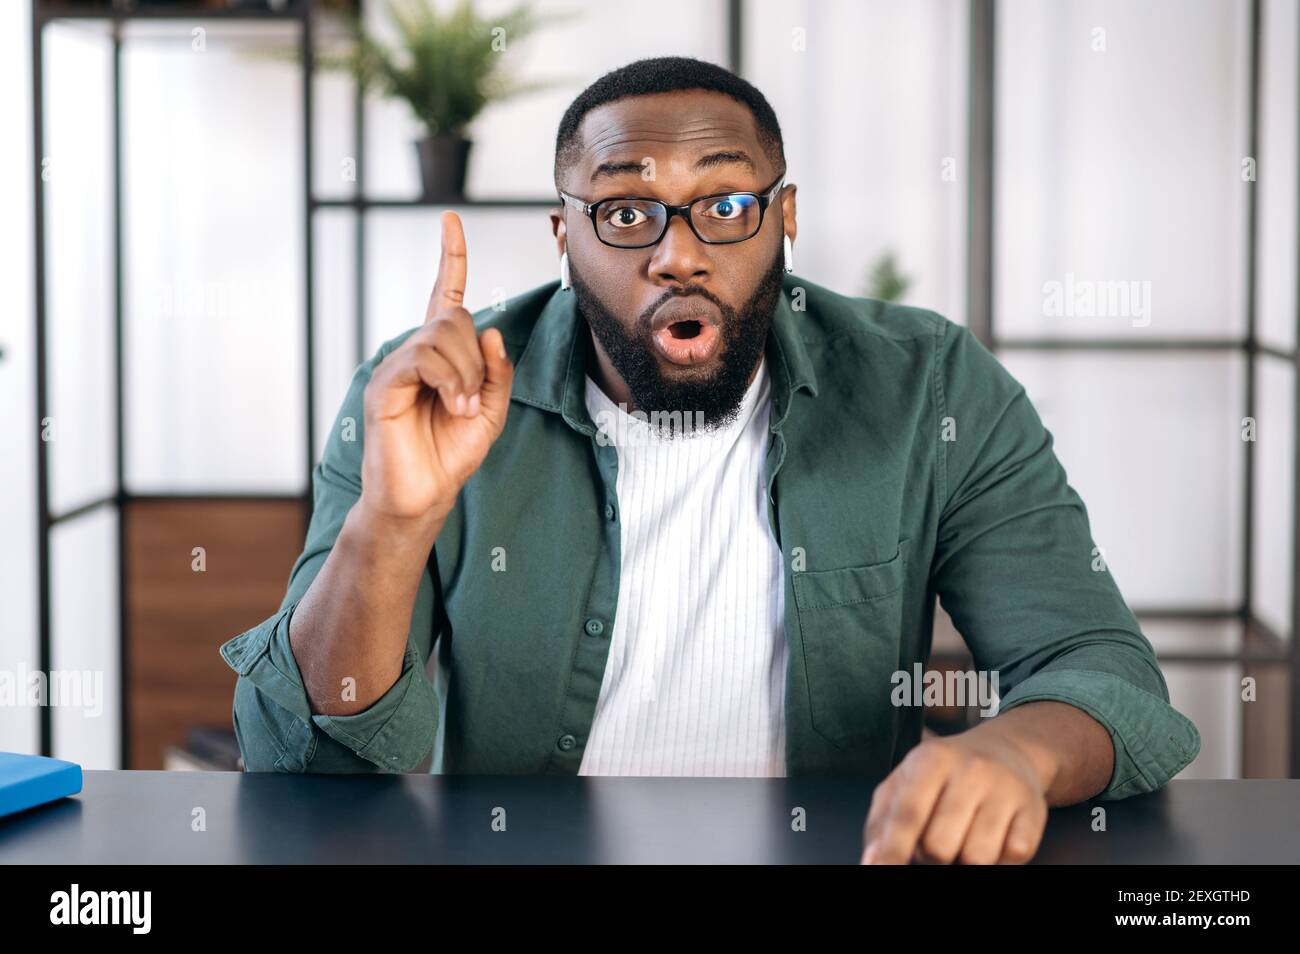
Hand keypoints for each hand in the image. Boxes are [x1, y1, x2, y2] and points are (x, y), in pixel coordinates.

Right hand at [360, 211, 513, 521]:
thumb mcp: (491, 411)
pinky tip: (452, 405)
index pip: (444, 294)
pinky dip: (449, 379)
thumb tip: (492, 332)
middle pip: (453, 317)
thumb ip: (497, 373)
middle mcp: (415, 352)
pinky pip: (422, 357)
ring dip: (465, 373)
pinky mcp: (385, 384)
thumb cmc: (450, 454)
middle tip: (474, 398)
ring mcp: (396, 366)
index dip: (450, 256)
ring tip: (461, 407)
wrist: (423, 495)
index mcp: (441, 354)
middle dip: (477, 357)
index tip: (451, 220)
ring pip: (440, 334)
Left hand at [860, 727, 1048, 864]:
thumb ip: (883, 821)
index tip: (882, 869)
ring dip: (962, 862)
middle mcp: (971, 770)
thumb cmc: (944, 774)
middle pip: (939, 847)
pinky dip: (997, 862)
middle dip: (930, 857)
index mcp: (931, 759)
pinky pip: (1012, 859)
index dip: (893, 850)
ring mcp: (1005, 791)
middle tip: (934, 842)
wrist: (1006, 751)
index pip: (908, 814)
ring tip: (961, 840)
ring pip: (975, 860)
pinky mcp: (1034, 812)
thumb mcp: (906, 782)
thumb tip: (872, 861)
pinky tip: (990, 839)